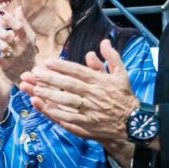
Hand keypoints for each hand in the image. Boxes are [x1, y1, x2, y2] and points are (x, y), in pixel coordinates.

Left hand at [0, 4, 36, 82]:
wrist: (29, 72)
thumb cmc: (27, 51)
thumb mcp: (29, 38)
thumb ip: (23, 24)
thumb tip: (18, 8)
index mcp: (27, 39)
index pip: (19, 27)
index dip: (9, 19)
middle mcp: (21, 48)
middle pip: (7, 36)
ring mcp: (14, 58)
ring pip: (1, 46)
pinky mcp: (6, 66)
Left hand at [19, 39, 139, 145]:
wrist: (133, 123)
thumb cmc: (124, 96)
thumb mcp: (122, 74)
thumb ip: (111, 57)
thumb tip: (104, 41)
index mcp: (101, 82)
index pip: (79, 72)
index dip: (62, 66)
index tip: (47, 62)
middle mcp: (94, 96)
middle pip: (69, 85)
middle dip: (51, 79)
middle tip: (35, 73)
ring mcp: (89, 111)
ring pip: (66, 102)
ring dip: (50, 95)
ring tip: (35, 89)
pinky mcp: (86, 125)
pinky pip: (68, 118)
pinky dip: (55, 113)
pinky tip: (43, 107)